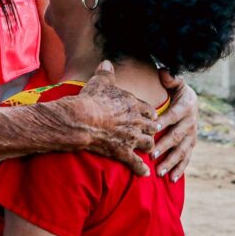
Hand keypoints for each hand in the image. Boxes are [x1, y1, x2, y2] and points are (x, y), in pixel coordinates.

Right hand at [70, 60, 158, 175]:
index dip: (149, 114)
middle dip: (151, 130)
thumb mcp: (99, 81)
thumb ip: (106, 73)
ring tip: (147, 149)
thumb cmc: (91, 99)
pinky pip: (136, 163)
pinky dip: (141, 169)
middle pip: (152, 127)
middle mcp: (137, 122)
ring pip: (148, 144)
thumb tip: (106, 63)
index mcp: (134, 105)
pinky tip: (144, 172)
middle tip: (148, 132)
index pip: (149, 110)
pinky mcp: (122, 152)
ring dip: (148, 146)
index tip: (148, 116)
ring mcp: (131, 138)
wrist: (82, 119)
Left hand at [152, 71, 197, 181]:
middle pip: (177, 136)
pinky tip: (171, 179)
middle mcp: (191, 123)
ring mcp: (191, 136)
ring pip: (182, 151)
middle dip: (164, 146)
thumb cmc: (175, 91)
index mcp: (186, 106)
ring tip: (159, 172)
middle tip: (151, 155)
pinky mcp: (190, 145)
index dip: (165, 121)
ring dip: (171, 162)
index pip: (175, 115)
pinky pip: (186, 159)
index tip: (153, 127)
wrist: (189, 101)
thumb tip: (164, 72)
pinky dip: (179, 169)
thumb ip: (170, 78)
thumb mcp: (175, 82)